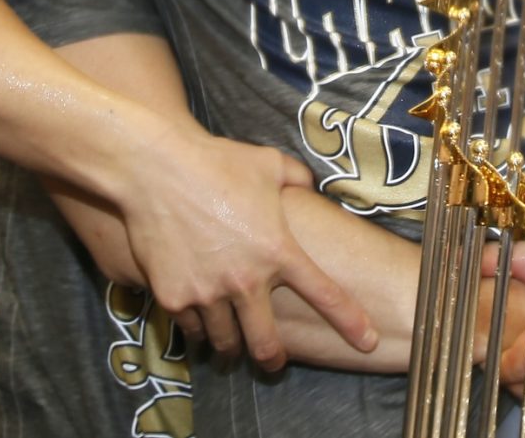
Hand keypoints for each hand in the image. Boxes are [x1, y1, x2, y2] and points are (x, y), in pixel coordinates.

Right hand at [114, 126, 374, 370]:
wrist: (157, 168)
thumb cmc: (217, 162)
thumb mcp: (269, 163)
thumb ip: (297, 179)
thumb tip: (310, 185)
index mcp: (279, 250)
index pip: (325, 296)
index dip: (350, 322)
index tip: (367, 341)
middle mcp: (247, 280)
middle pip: (267, 343)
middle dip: (273, 360)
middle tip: (274, 362)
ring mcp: (208, 293)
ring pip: (226, 341)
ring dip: (231, 346)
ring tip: (231, 344)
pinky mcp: (174, 297)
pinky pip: (191, 328)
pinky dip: (198, 329)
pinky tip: (199, 323)